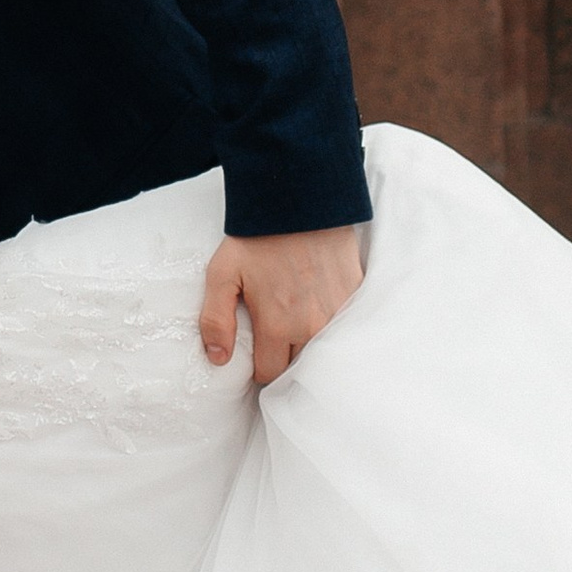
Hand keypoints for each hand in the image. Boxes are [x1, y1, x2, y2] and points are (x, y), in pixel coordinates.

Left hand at [198, 225, 363, 386]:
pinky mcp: (355, 295)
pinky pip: (343, 326)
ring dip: (309, 344)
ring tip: (296, 322)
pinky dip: (331, 324)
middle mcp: (312, 327)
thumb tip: (218, 359)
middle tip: (274, 335)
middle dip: (284, 357)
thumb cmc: (258, 236)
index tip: (255, 350)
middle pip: (298, 366)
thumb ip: (216, 320)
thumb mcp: (222, 273)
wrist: (300, 198)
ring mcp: (338, 313)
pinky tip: (317, 305)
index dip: (259, 366)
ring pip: (322, 350)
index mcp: (277, 326)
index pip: (269, 373)